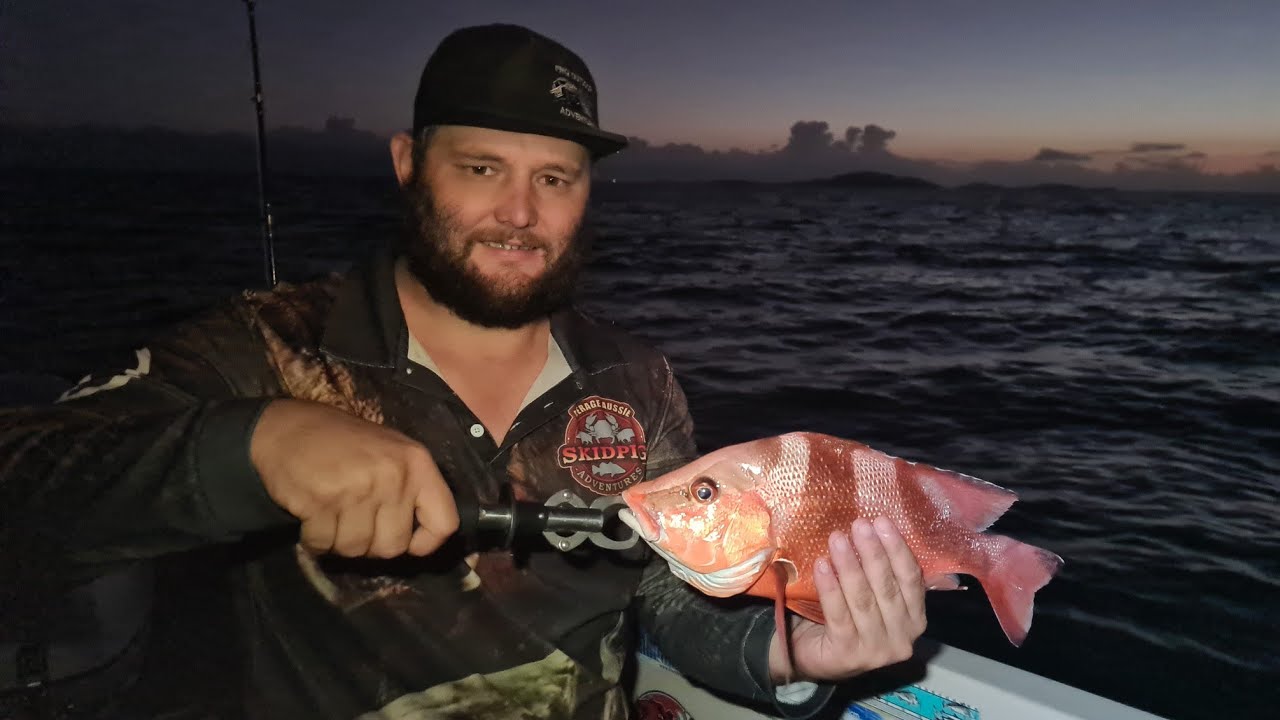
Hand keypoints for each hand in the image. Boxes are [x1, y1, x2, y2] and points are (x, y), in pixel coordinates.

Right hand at [250, 399, 458, 557]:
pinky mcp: (321, 500)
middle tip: (354, 524)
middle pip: (394, 547)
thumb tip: (421, 540)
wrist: (286, 428)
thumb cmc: (343, 444)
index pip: (445, 523)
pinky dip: (315, 541)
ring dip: (339, 543)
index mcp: (417, 463)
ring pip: (357, 549)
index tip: (408, 543)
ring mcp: (357, 488)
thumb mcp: (391, 454)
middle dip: (371, 545)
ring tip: (331, 516)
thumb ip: (411, 490)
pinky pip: (324, 544)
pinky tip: (311, 518)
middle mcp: (393, 476)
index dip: (426, 543)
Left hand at [768, 517, 926, 683]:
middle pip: (887, 588)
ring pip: (863, 600)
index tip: (882, 521)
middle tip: (859, 525)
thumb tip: (874, 527)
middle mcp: (903, 637)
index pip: (912, 579)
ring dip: (850, 565)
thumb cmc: (849, 618)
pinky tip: (821, 565)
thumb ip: (881, 573)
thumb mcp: (874, 597)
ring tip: (837, 539)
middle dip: (873, 552)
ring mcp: (877, 650)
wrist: (816, 657)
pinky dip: (830, 588)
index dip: (897, 549)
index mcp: (916, 619)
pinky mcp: (849, 654)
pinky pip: (839, 614)